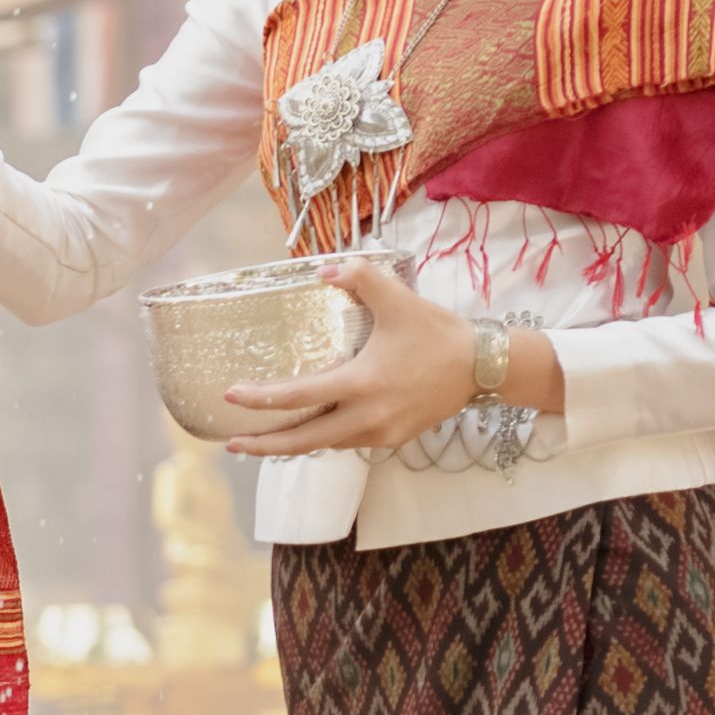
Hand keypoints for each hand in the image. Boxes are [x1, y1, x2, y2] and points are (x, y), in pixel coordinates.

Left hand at [220, 257, 552, 457]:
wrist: (484, 366)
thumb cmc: (438, 333)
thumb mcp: (398, 298)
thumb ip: (359, 278)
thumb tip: (322, 269)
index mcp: (361, 384)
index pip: (298, 396)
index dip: (261, 398)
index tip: (230, 396)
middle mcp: (367, 417)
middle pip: (304, 441)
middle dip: (265, 445)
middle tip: (232, 443)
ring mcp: (382, 432)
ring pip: (326, 444)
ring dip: (294, 445)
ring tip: (262, 442)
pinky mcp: (394, 438)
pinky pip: (349, 443)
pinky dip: (324, 439)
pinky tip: (310, 431)